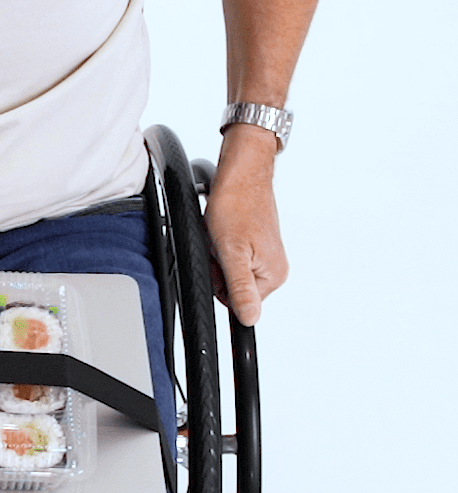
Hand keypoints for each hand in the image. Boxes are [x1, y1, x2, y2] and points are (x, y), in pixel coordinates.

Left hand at [203, 124, 287, 326]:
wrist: (241, 172)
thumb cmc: (236, 205)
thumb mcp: (231, 252)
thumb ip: (240, 288)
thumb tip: (250, 320)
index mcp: (273, 277)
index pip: (234, 302)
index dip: (219, 281)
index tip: (221, 258)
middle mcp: (274, 269)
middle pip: (231, 287)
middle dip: (217, 268)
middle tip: (219, 243)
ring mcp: (265, 257)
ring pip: (228, 271)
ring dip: (217, 255)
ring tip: (221, 234)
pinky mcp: (256, 245)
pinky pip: (229, 256)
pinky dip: (219, 245)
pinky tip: (222, 231)